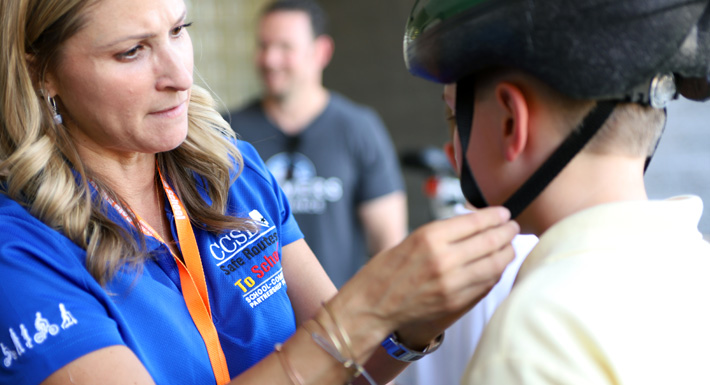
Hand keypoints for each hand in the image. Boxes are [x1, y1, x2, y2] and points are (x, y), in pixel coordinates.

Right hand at [338, 206, 518, 347]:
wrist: (371, 307)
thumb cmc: (385, 273)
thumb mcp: (410, 240)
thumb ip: (442, 234)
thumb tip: (473, 225)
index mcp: (429, 238)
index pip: (475, 222)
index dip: (494, 216)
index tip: (502, 213)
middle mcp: (443, 260)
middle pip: (490, 241)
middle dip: (506, 232)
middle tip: (512, 227)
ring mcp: (452, 284)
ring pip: (494, 264)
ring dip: (506, 253)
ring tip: (510, 246)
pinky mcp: (455, 303)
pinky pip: (486, 284)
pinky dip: (495, 273)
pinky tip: (496, 266)